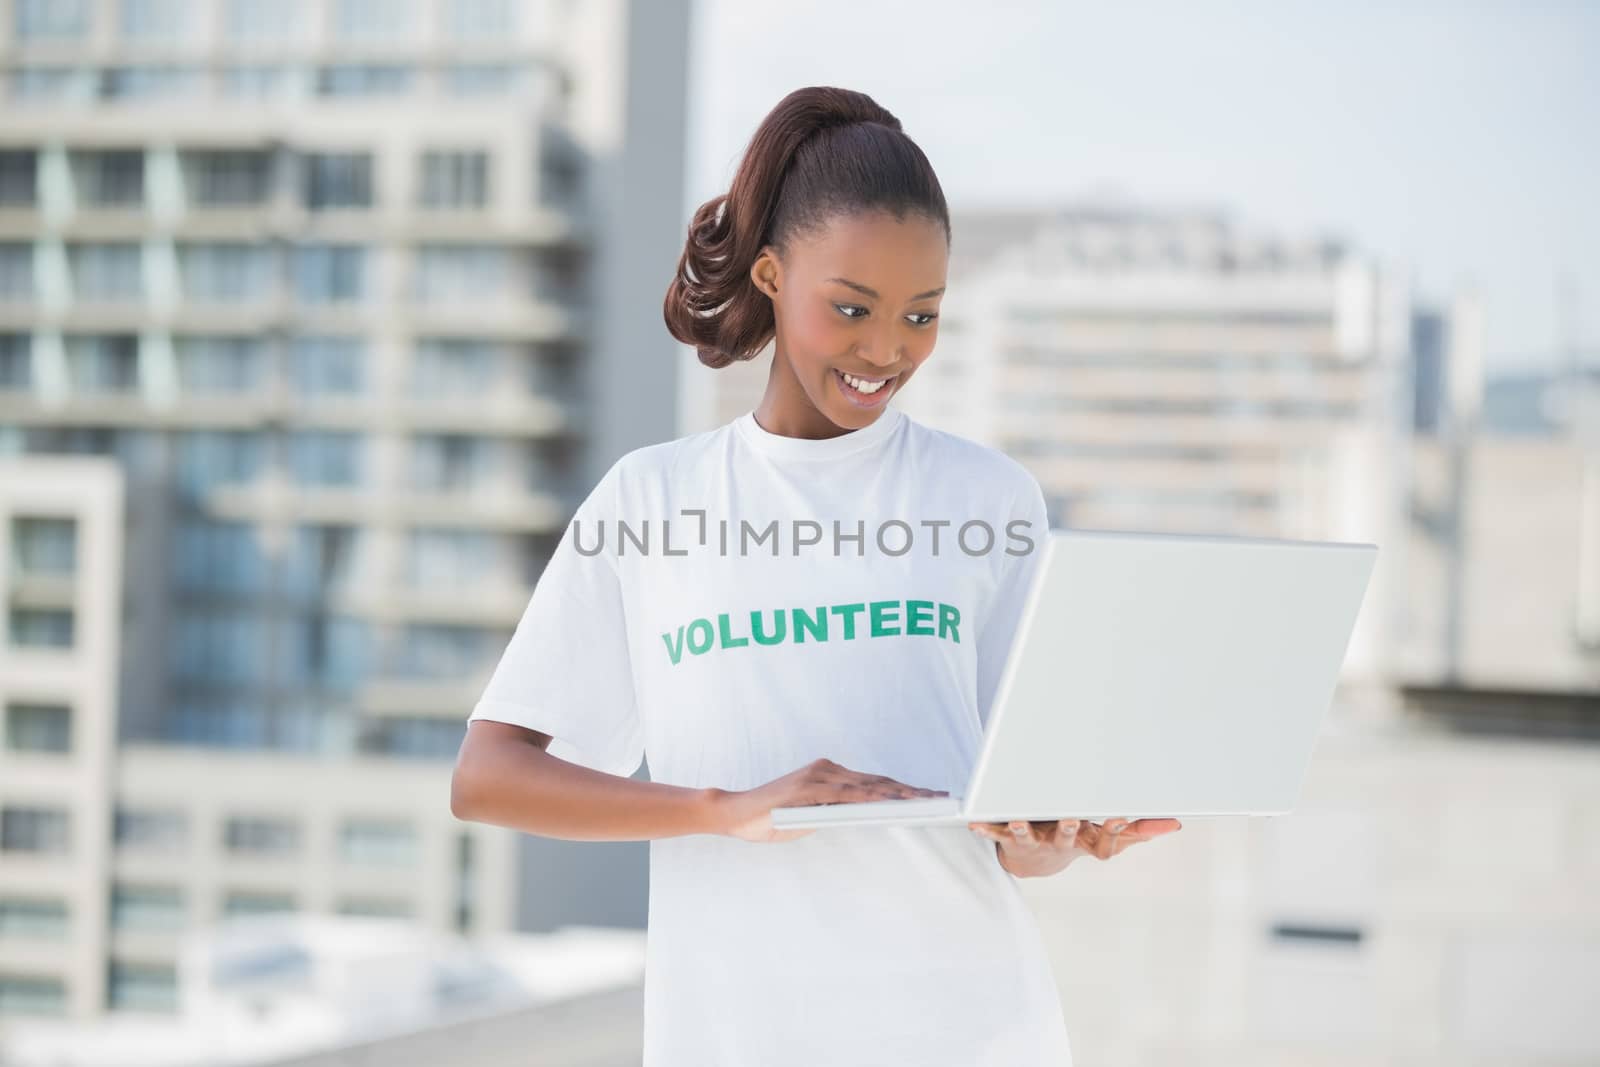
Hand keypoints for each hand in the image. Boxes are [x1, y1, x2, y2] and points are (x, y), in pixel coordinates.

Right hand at [708, 758, 948, 842]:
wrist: (735, 814)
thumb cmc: (771, 817)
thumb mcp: (811, 816)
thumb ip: (835, 812)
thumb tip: (865, 818)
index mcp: (829, 775)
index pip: (874, 782)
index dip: (903, 788)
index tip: (929, 795)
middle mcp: (827, 769)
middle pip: (878, 781)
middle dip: (911, 790)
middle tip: (940, 797)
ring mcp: (818, 776)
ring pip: (868, 785)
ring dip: (899, 793)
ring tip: (925, 801)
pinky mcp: (809, 787)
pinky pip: (847, 793)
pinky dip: (872, 797)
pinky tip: (891, 802)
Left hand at [968, 816, 1181, 877]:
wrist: (1034, 861)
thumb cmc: (1074, 840)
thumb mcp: (1106, 838)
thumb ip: (1137, 831)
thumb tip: (1174, 824)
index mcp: (1086, 842)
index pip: (1105, 842)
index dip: (1114, 831)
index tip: (1121, 815)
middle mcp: (1060, 843)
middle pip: (1066, 837)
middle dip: (1069, 828)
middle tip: (1071, 817)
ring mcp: (1034, 841)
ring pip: (1028, 837)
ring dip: (1023, 829)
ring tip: (1017, 820)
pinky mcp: (1009, 838)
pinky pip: (995, 833)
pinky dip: (985, 829)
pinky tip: (974, 823)